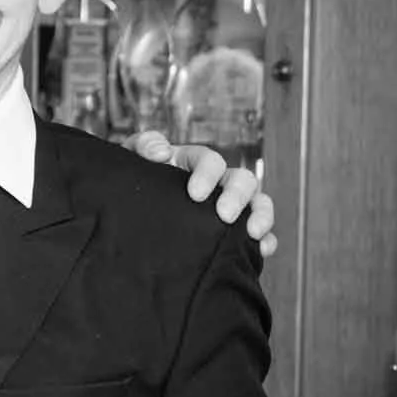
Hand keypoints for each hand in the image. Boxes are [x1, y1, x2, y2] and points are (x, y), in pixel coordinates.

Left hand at [124, 132, 277, 258]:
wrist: (129, 214)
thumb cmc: (134, 184)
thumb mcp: (132, 160)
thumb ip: (143, 145)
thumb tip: (162, 152)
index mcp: (194, 164)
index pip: (210, 161)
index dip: (207, 174)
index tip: (195, 194)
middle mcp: (218, 183)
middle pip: (242, 180)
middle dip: (237, 196)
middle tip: (224, 215)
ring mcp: (229, 206)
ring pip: (258, 202)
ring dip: (261, 215)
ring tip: (253, 233)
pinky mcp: (233, 232)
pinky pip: (259, 234)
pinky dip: (266, 240)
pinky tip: (262, 250)